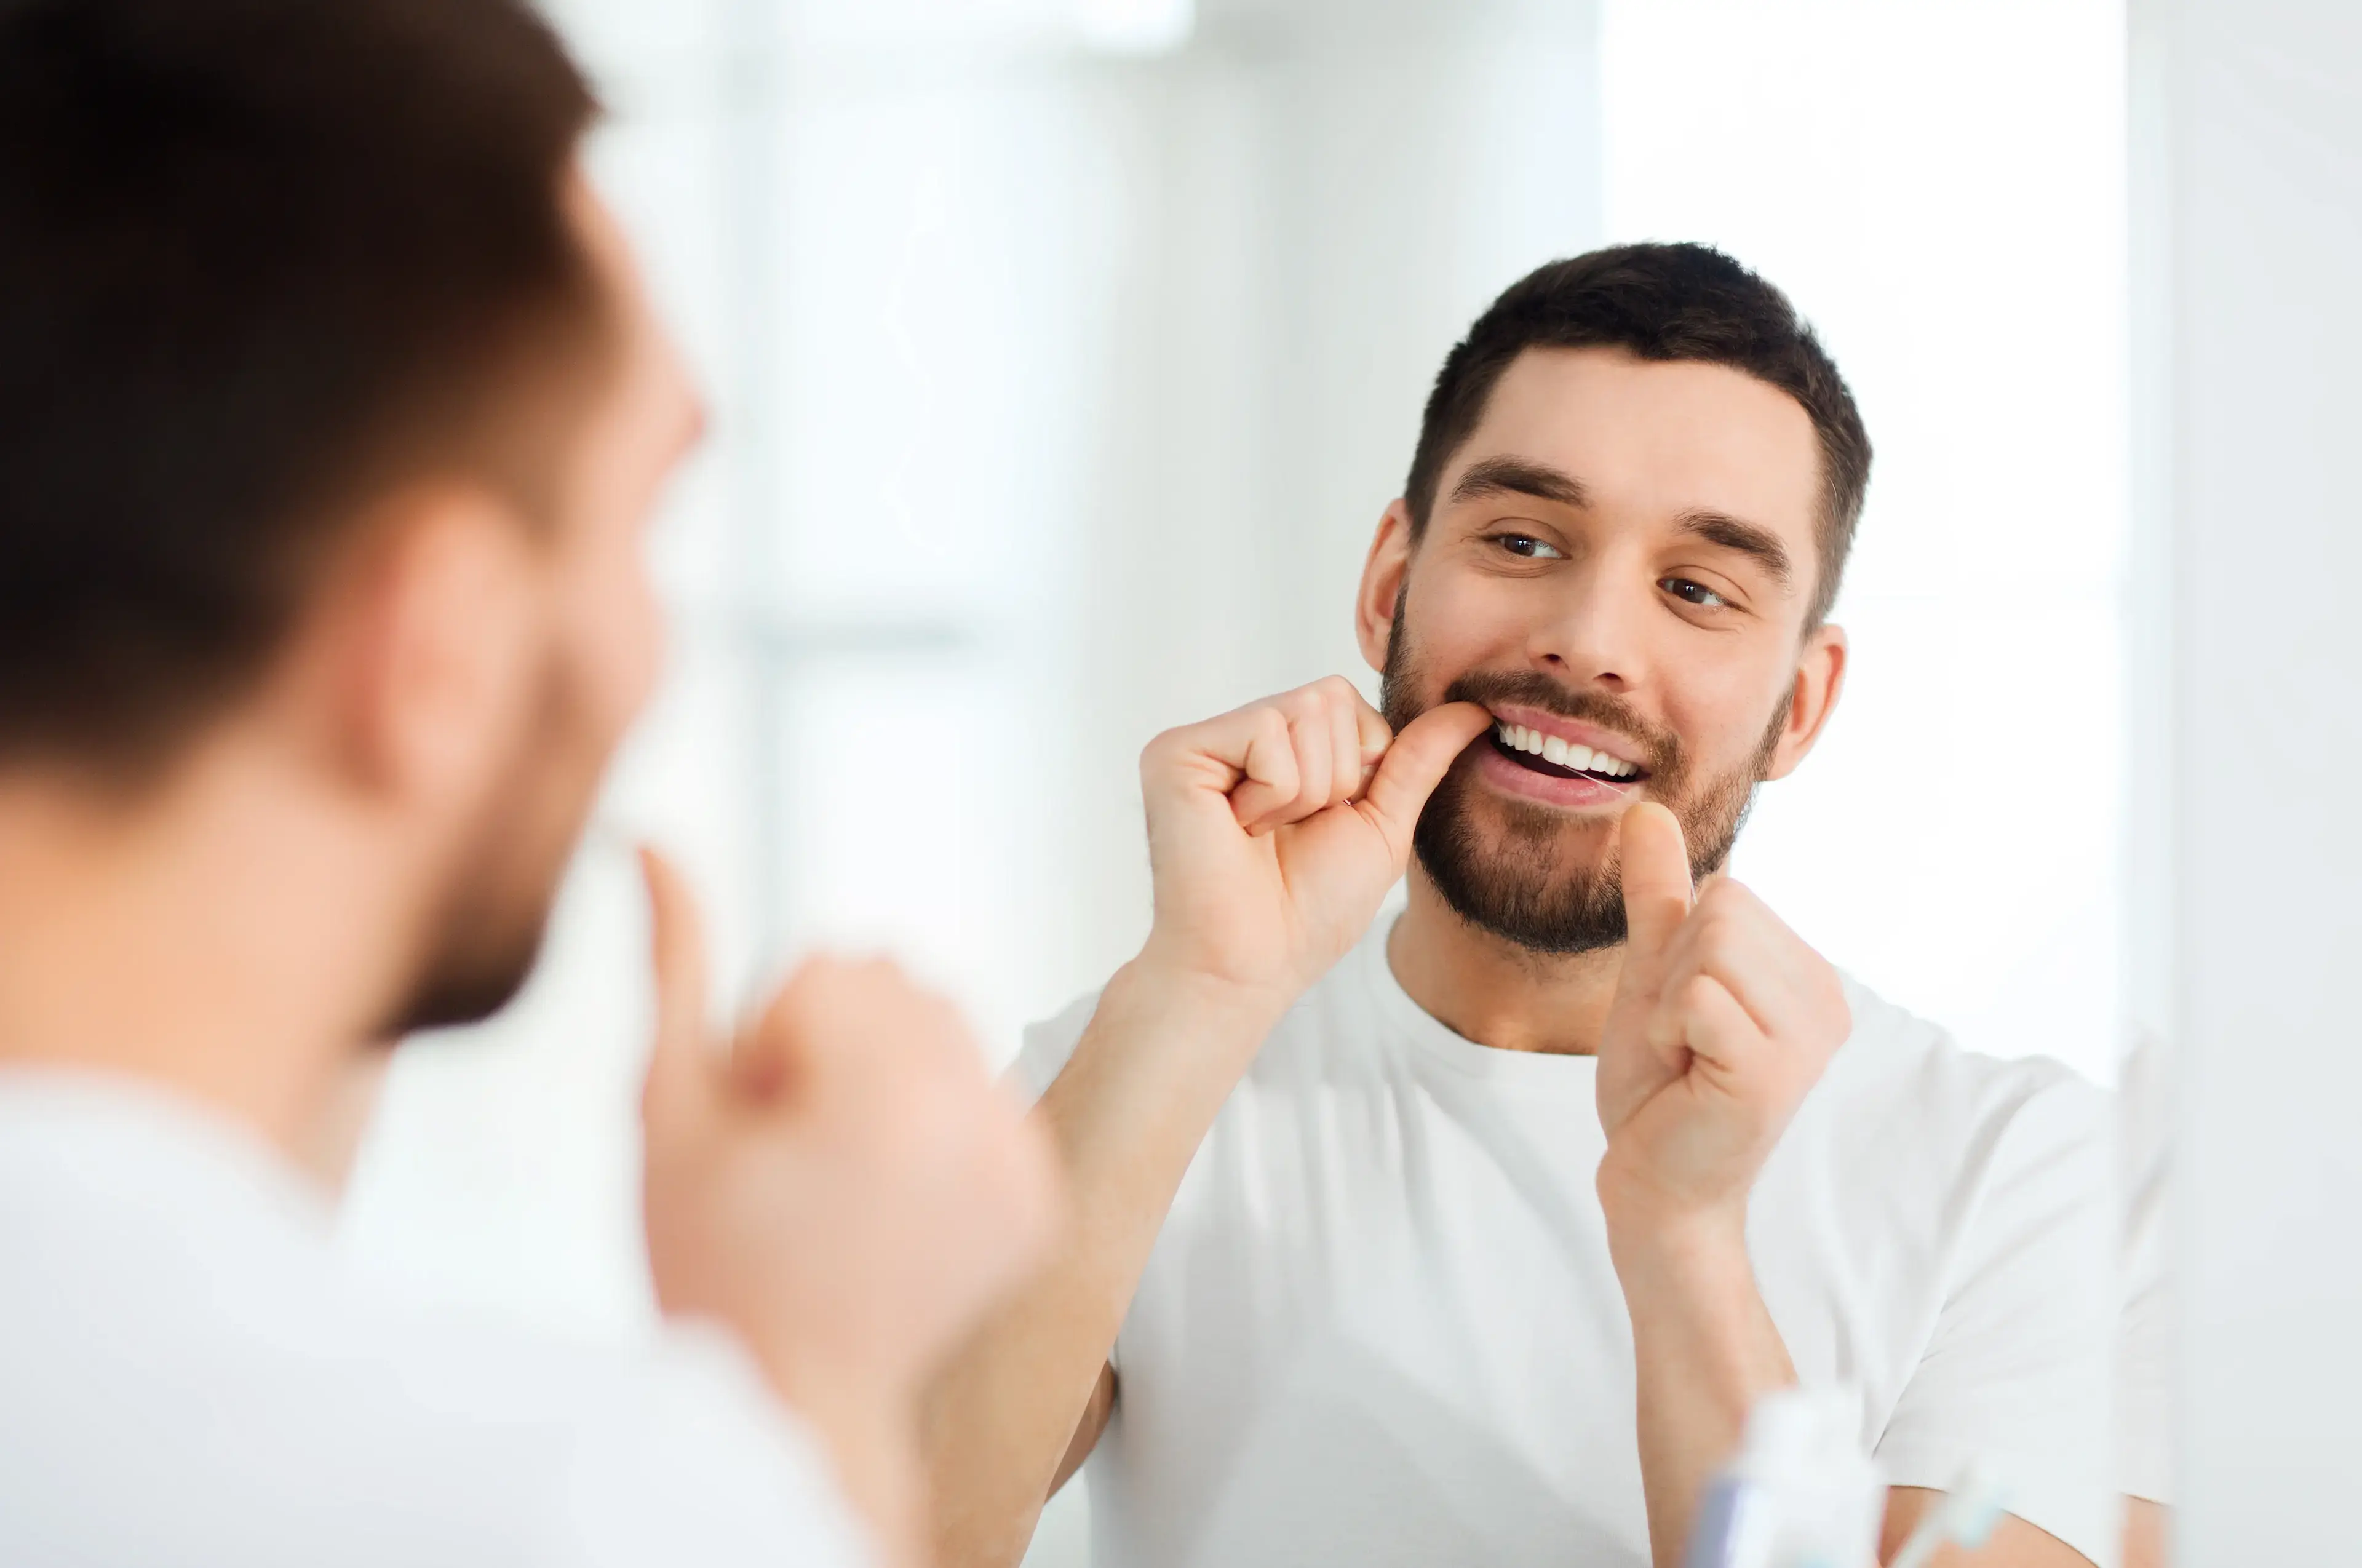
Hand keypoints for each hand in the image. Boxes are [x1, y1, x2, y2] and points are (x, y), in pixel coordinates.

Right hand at [636, 848, 1059, 1439]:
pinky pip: (988, 1088)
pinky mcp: (1041, 1196)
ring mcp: (1019, 1162)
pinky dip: (938, 1121)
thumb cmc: (712, 1268)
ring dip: (887, 1071)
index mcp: (885, 1097)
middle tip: (795, 1151)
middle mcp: (973, 1121)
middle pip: (895, 980)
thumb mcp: (666, 1110)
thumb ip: (674, 965)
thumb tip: (653, 843)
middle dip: (832, 1042)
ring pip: (946, 1025)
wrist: (792, 1399)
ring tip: (839, 1171)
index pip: (827, 967)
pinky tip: (889, 1195)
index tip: (757, 1128)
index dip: (766, 1040)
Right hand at [1134, 677, 1492, 1015]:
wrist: (1254, 964)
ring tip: (1262, 834)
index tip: (1320, 823)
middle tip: (1289, 832)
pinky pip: (1266, 731)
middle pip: (1330, 696)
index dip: (1360, 766)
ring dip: (1307, 791)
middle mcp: (1236, 734)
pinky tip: (1238, 829)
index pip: (1348, 700)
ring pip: (1304, 711)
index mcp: (1279, 747)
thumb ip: (1419, 760)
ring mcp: (1204, 740)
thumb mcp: (1381, 825)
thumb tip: (1475, 707)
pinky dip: (1274, 794)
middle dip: (1335, 778)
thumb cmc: (1309, 910)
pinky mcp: (1175, 752)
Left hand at [1594, 804, 1849, 1237]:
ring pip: (1709, 945)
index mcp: (1808, 974)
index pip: (1728, 891)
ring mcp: (1807, 1038)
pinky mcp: (1772, 1072)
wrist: (1654, 1183)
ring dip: (1669, 1002)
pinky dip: (1668, 1031)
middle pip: (1723, 906)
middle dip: (1675, 971)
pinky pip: (1696, 996)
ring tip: (1688, 1057)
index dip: (1681, 950)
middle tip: (1685, 1041)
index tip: (1689, 1017)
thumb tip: (1645, 809)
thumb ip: (1659, 894)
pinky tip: (1688, 1078)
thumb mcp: (1654, 972)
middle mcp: (1827, 1000)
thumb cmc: (1660, 1086)